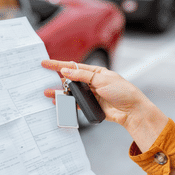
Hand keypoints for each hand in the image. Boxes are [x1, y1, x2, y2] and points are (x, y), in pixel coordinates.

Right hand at [42, 60, 167, 151]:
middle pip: (70, 79)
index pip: (73, 66)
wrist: (132, 111)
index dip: (58, 65)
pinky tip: (59, 102)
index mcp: (95, 72)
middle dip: (56, 79)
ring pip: (70, 92)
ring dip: (59, 92)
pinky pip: (75, 103)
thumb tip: (66, 71)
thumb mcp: (102, 79)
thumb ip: (82, 76)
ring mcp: (90, 94)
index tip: (46, 63)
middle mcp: (91, 82)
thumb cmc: (123, 92)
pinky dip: (66, 103)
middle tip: (42, 78)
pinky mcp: (90, 105)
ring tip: (47, 93)